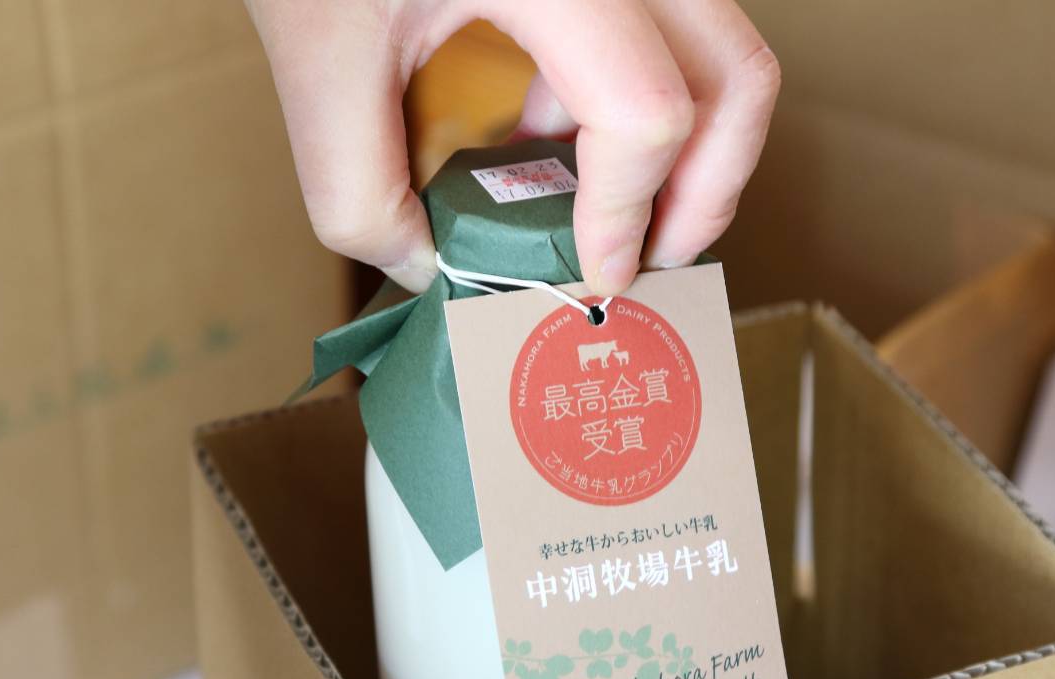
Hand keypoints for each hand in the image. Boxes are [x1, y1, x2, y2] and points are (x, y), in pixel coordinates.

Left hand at [244, 0, 780, 295]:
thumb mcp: (318, 54)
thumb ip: (359, 190)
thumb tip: (427, 267)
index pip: (647, 111)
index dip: (627, 216)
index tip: (592, 277)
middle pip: (736, 75)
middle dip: (706, 191)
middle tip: (653, 257)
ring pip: (720, 46)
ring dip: (680, 144)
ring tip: (601, 208)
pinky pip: (671, 22)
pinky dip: (638, 91)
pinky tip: (554, 130)